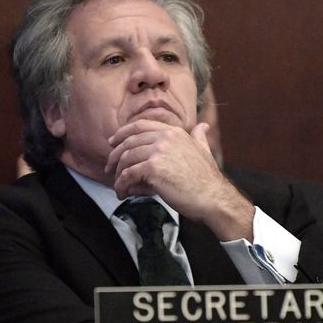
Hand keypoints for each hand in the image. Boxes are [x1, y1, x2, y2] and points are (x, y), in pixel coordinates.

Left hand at [106, 120, 253, 240]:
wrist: (213, 197)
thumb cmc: (207, 179)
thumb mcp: (204, 151)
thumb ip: (199, 137)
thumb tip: (203, 126)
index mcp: (173, 132)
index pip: (140, 126)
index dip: (122, 133)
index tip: (113, 143)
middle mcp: (165, 137)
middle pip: (129, 142)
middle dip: (115, 155)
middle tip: (109, 168)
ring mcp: (158, 151)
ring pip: (126, 159)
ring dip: (117, 173)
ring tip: (117, 185)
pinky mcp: (152, 169)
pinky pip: (128, 175)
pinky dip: (121, 185)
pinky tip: (122, 193)